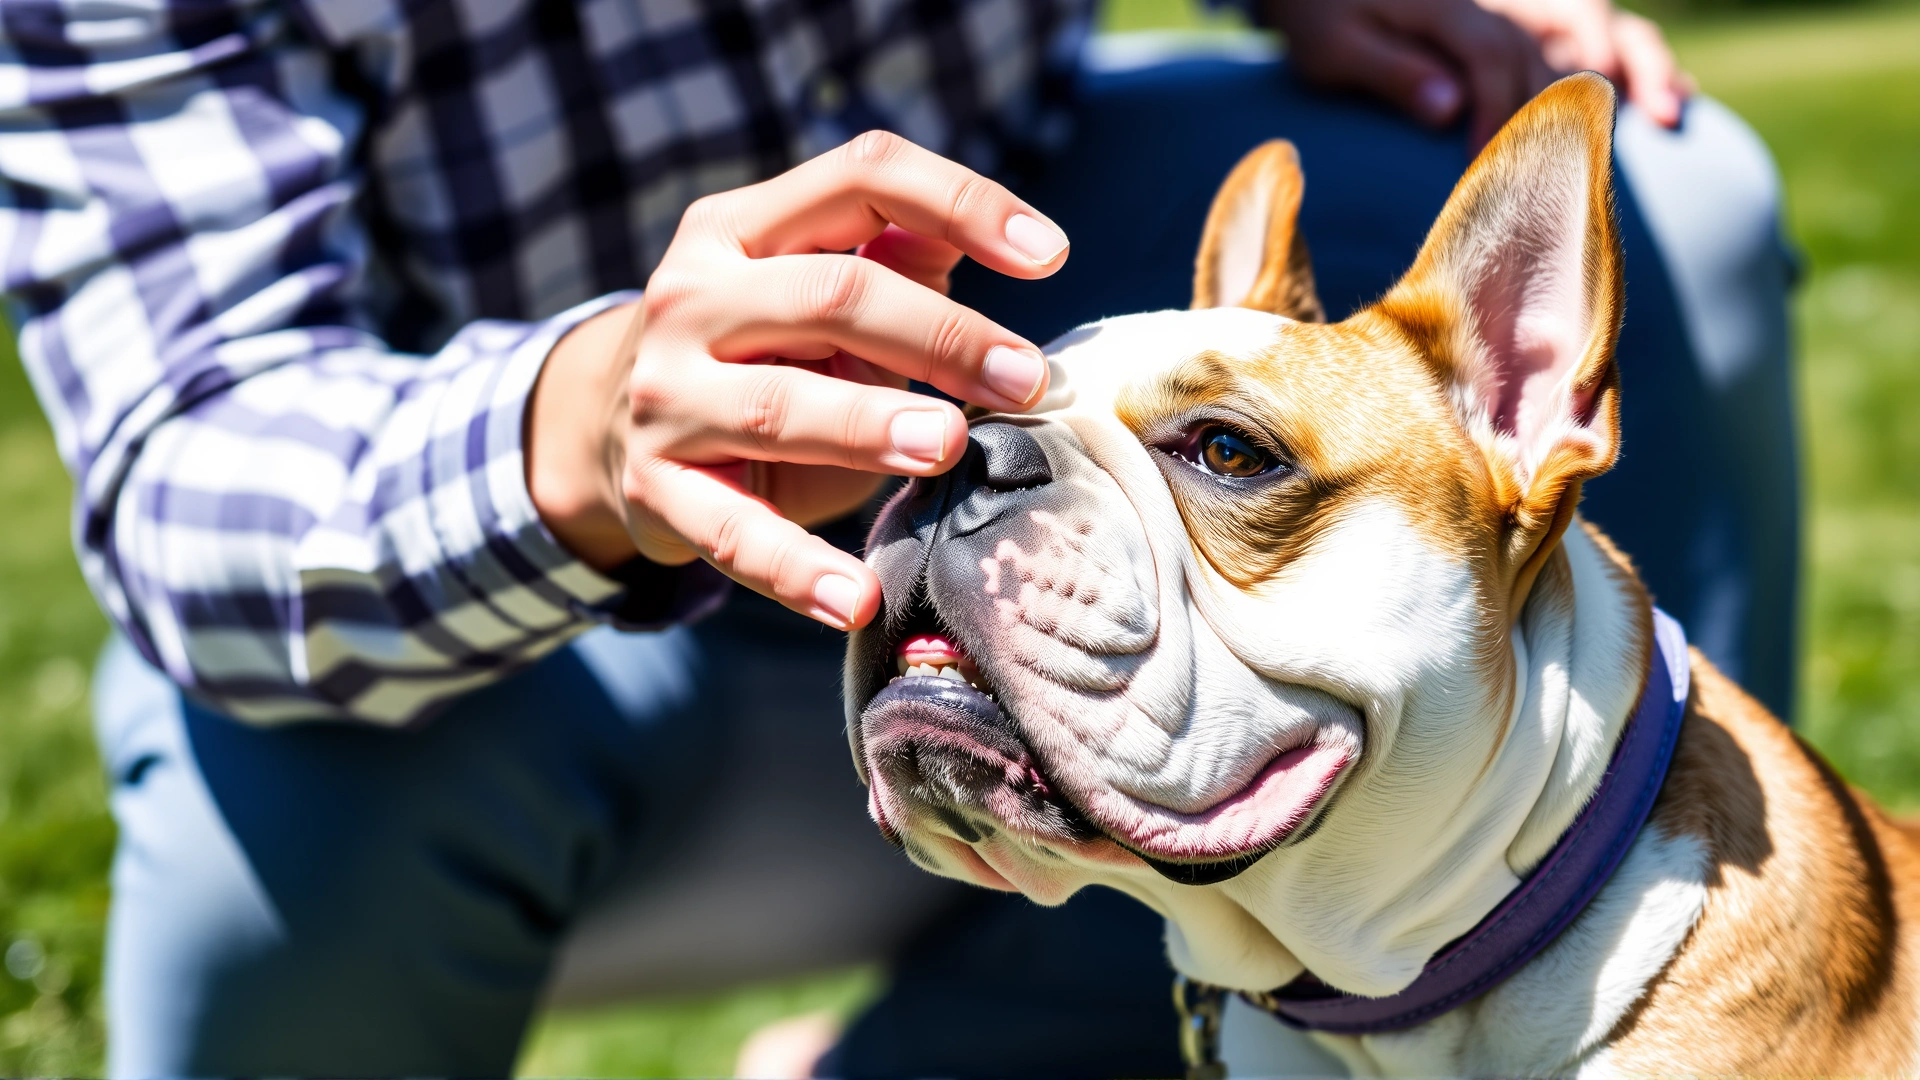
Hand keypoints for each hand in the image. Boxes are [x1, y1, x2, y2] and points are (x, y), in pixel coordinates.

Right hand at [525, 132, 1069, 630]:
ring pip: (778, 406)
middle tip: (1024, 380)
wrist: (608, 428)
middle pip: (830, 295)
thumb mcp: (813, 294)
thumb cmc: (759, 355)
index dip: (962, 202)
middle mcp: (690, 297)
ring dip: (869, 425)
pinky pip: (732, 533)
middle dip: (940, 336)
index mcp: (739, 228)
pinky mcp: (657, 489)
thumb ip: (898, 261)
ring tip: (947, 446)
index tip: (1052, 253)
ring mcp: (665, 396)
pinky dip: (795, 570)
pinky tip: (855, 597)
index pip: (861, 177)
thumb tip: (1009, 242)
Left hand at [1262, 0, 1688, 149]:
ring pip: (1596, 27)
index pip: (1492, 58)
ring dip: (1639, 66)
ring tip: (1670, 114)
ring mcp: (1519, 6)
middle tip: (1595, 162)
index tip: (1493, 167)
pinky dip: (1637, 60)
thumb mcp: (1334, 47)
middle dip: (1577, 101)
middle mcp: (1498, 1)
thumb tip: (1448, 109)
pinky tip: (1670, 103)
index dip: (1498, 114)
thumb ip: (1391, 73)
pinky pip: (1597, 30)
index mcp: (1450, 9)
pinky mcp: (1529, 19)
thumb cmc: (1323, 20)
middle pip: (1555, 44)